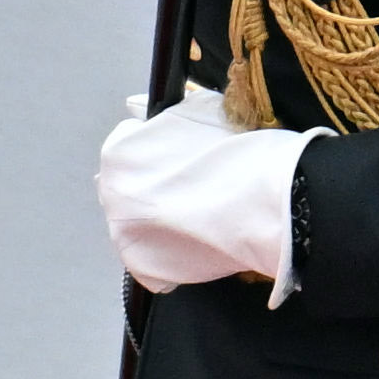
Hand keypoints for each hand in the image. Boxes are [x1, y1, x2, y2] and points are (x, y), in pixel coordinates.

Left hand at [97, 95, 309, 296]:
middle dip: (151, 189)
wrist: (266, 200)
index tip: (180, 159)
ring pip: (135, 228)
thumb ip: (164, 117)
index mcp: (119, 153)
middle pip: (125, 189)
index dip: (155, 151)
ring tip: (196, 222)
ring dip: (158, 224)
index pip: (125, 147)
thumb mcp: (197, 110)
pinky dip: (170, 257)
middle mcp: (111, 194)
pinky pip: (151, 261)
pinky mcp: (144, 268)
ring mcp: (124, 235)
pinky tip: (197, 245)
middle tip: (189, 192)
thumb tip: (139, 110)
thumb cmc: (233, 148)